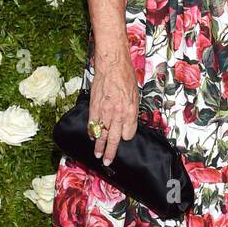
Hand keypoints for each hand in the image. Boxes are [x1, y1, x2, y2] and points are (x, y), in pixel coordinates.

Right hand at [88, 50, 138, 165]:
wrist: (112, 65)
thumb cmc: (125, 77)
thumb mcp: (135, 95)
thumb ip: (132, 111)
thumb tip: (128, 122)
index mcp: (130, 112)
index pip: (128, 134)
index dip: (127, 136)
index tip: (125, 136)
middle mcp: (117, 115)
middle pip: (114, 139)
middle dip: (111, 152)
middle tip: (107, 161)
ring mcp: (104, 112)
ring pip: (101, 134)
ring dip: (99, 146)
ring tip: (97, 155)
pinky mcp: (94, 107)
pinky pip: (92, 124)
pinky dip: (91, 131)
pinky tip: (91, 137)